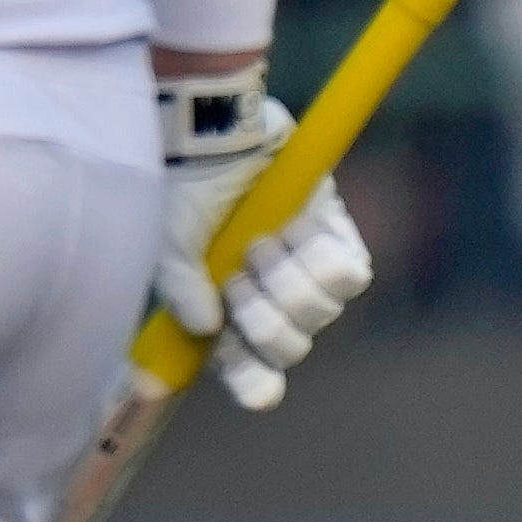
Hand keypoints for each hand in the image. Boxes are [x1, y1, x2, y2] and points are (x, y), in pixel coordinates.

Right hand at [152, 58, 371, 410]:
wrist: (217, 128)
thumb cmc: (183, 187)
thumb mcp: (169, 243)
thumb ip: (180, 290)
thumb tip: (204, 330)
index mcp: (224, 307)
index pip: (246, 364)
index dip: (255, 383)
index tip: (262, 393)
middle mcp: (266, 292)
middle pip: (290, 345)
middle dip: (265, 320)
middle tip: (238, 280)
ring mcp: (302, 264)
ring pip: (321, 311)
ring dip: (288, 282)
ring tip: (263, 243)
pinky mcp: (334, 232)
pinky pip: (352, 272)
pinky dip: (325, 260)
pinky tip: (298, 233)